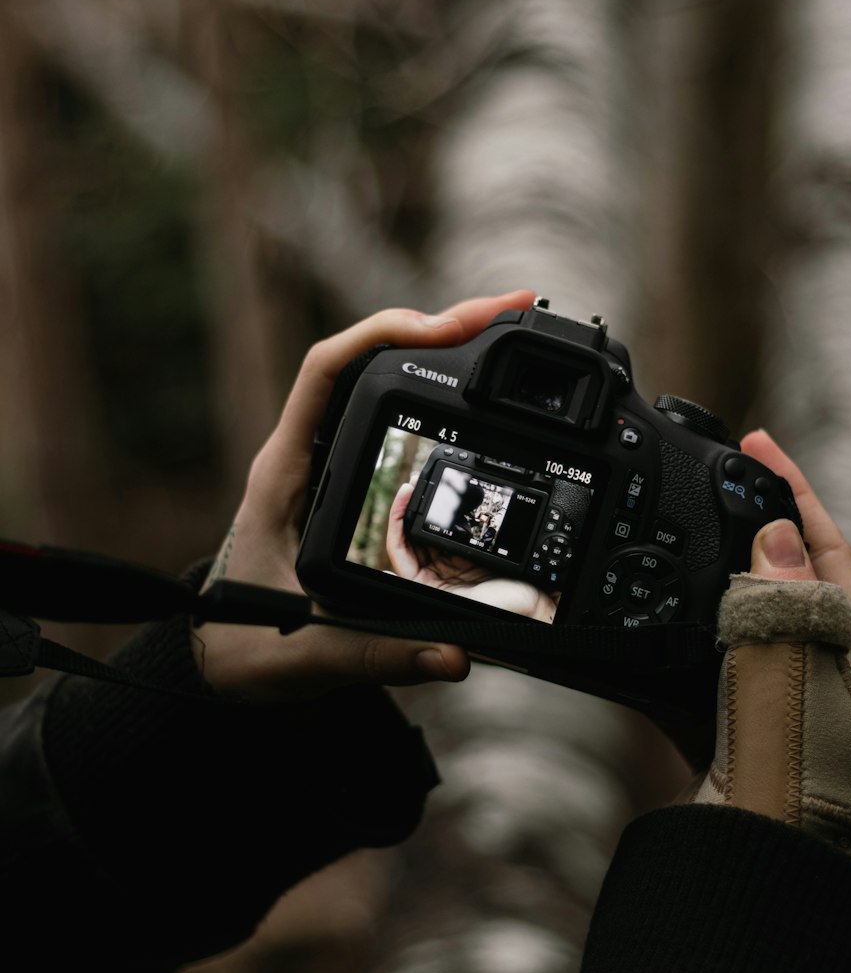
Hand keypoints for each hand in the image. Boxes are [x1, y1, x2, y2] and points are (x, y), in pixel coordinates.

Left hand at [193, 290, 534, 698]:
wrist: (223, 661)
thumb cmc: (247, 647)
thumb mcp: (311, 655)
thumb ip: (378, 655)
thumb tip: (454, 654)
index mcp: (285, 473)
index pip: (326, 370)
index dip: (384, 334)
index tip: (450, 325)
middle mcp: (305, 454)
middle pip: (366, 359)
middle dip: (437, 325)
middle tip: (506, 311)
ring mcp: (326, 463)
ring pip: (378, 382)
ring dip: (437, 351)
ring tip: (500, 331)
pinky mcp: (347, 481)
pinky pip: (387, 417)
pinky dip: (433, 391)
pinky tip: (474, 388)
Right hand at [680, 430, 850, 880]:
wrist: (771, 915)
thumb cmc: (805, 814)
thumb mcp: (795, 694)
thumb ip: (782, 613)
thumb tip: (775, 537)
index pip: (829, 554)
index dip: (796, 491)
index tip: (757, 440)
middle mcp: (827, 687)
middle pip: (786, 586)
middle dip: (747, 530)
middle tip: (702, 486)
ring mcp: (782, 722)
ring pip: (739, 634)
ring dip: (701, 590)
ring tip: (662, 547)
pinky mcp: (740, 757)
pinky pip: (703, 689)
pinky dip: (671, 659)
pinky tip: (638, 641)